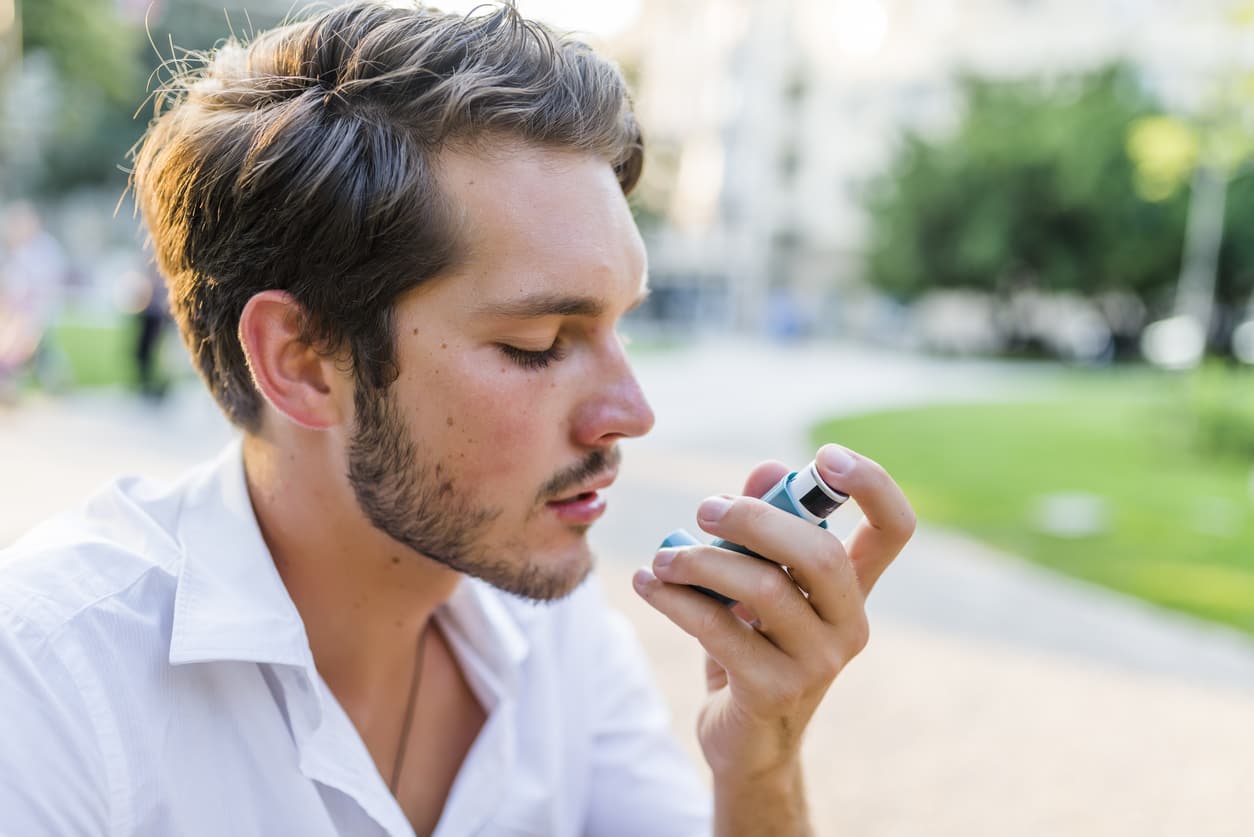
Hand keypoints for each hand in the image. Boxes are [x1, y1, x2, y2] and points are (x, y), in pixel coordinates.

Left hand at [633, 444, 915, 782]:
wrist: (744, 741)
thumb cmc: (751, 646)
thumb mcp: (758, 583)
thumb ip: (763, 526)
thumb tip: (766, 469)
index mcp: (853, 589)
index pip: (894, 529)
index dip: (872, 484)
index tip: (825, 455)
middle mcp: (848, 624)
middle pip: (821, 552)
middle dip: (756, 519)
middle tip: (705, 509)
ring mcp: (817, 663)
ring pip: (763, 589)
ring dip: (701, 561)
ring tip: (662, 557)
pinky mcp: (773, 691)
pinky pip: (718, 628)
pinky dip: (674, 598)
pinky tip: (646, 583)